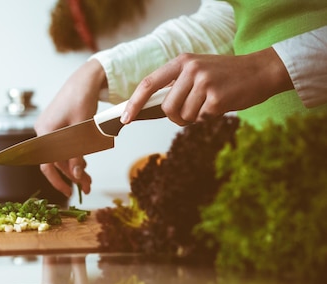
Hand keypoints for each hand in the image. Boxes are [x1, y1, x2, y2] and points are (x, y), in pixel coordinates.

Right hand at [35, 60, 106, 196]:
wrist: (84, 80)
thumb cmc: (83, 100)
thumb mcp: (83, 130)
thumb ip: (78, 154)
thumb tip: (76, 176)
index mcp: (44, 133)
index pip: (48, 164)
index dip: (58, 180)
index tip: (70, 191)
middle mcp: (42, 132)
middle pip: (55, 161)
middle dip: (72, 175)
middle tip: (88, 186)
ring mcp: (47, 129)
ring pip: (59, 155)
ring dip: (73, 166)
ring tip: (88, 178)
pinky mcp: (54, 126)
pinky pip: (61, 146)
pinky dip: (72, 155)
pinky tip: (83, 163)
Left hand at [121, 48, 293, 125]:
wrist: (261, 71)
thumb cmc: (224, 77)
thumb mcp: (197, 73)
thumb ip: (176, 87)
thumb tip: (147, 109)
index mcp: (182, 62)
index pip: (149, 84)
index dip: (134, 103)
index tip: (125, 118)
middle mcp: (191, 69)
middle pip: (167, 108)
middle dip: (176, 117)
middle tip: (191, 113)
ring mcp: (204, 82)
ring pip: (184, 116)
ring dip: (195, 118)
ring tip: (209, 104)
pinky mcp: (217, 97)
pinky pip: (202, 118)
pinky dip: (209, 117)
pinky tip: (220, 105)